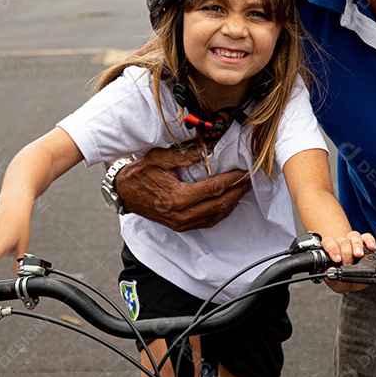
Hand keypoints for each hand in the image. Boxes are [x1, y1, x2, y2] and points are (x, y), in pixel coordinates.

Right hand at [117, 147, 250, 231]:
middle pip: (219, 204)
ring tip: (244, 189)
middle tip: (250, 180)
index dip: (231, 180)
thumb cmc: (140, 174)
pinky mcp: (181, 226)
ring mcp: (182, 223)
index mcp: (179, 197)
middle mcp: (182, 214)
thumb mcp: (160, 159)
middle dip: (237, 191)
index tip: (244, 171)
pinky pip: (207, 221)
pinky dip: (221, 212)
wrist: (124, 193)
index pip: (214, 189)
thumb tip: (207, 150)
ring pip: (215, 215)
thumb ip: (184, 155)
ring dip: (232, 202)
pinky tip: (229, 203)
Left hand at [322, 231, 375, 293]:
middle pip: (343, 240)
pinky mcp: (365, 244)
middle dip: (346, 252)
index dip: (332, 249)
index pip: (328, 242)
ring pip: (354, 236)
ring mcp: (353, 242)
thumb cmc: (341, 280)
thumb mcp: (334, 281)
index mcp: (331, 251)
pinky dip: (369, 241)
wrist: (352, 284)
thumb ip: (330, 277)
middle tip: (348, 264)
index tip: (337, 259)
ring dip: (357, 245)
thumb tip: (330, 270)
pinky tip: (371, 247)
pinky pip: (367, 237)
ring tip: (359, 255)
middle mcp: (341, 244)